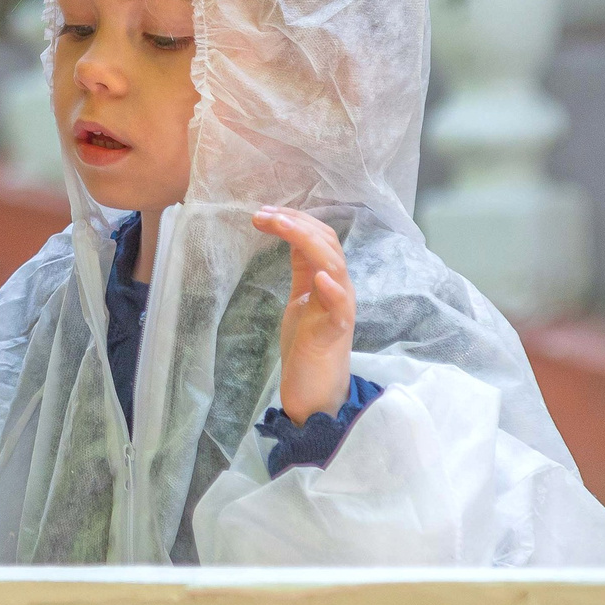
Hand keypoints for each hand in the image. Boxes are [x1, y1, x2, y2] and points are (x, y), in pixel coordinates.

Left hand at [254, 206, 354, 424]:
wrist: (316, 392)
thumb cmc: (309, 345)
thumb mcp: (301, 298)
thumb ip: (302, 270)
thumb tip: (292, 237)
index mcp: (330, 279)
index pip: (320, 237)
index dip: (295, 219)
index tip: (264, 212)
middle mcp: (340, 288)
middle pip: (327, 244)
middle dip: (295, 223)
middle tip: (263, 214)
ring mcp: (341, 310)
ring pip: (335, 266)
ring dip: (308, 242)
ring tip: (283, 225)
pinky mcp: (336, 333)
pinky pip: (341, 308)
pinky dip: (333, 289)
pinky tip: (321, 277)